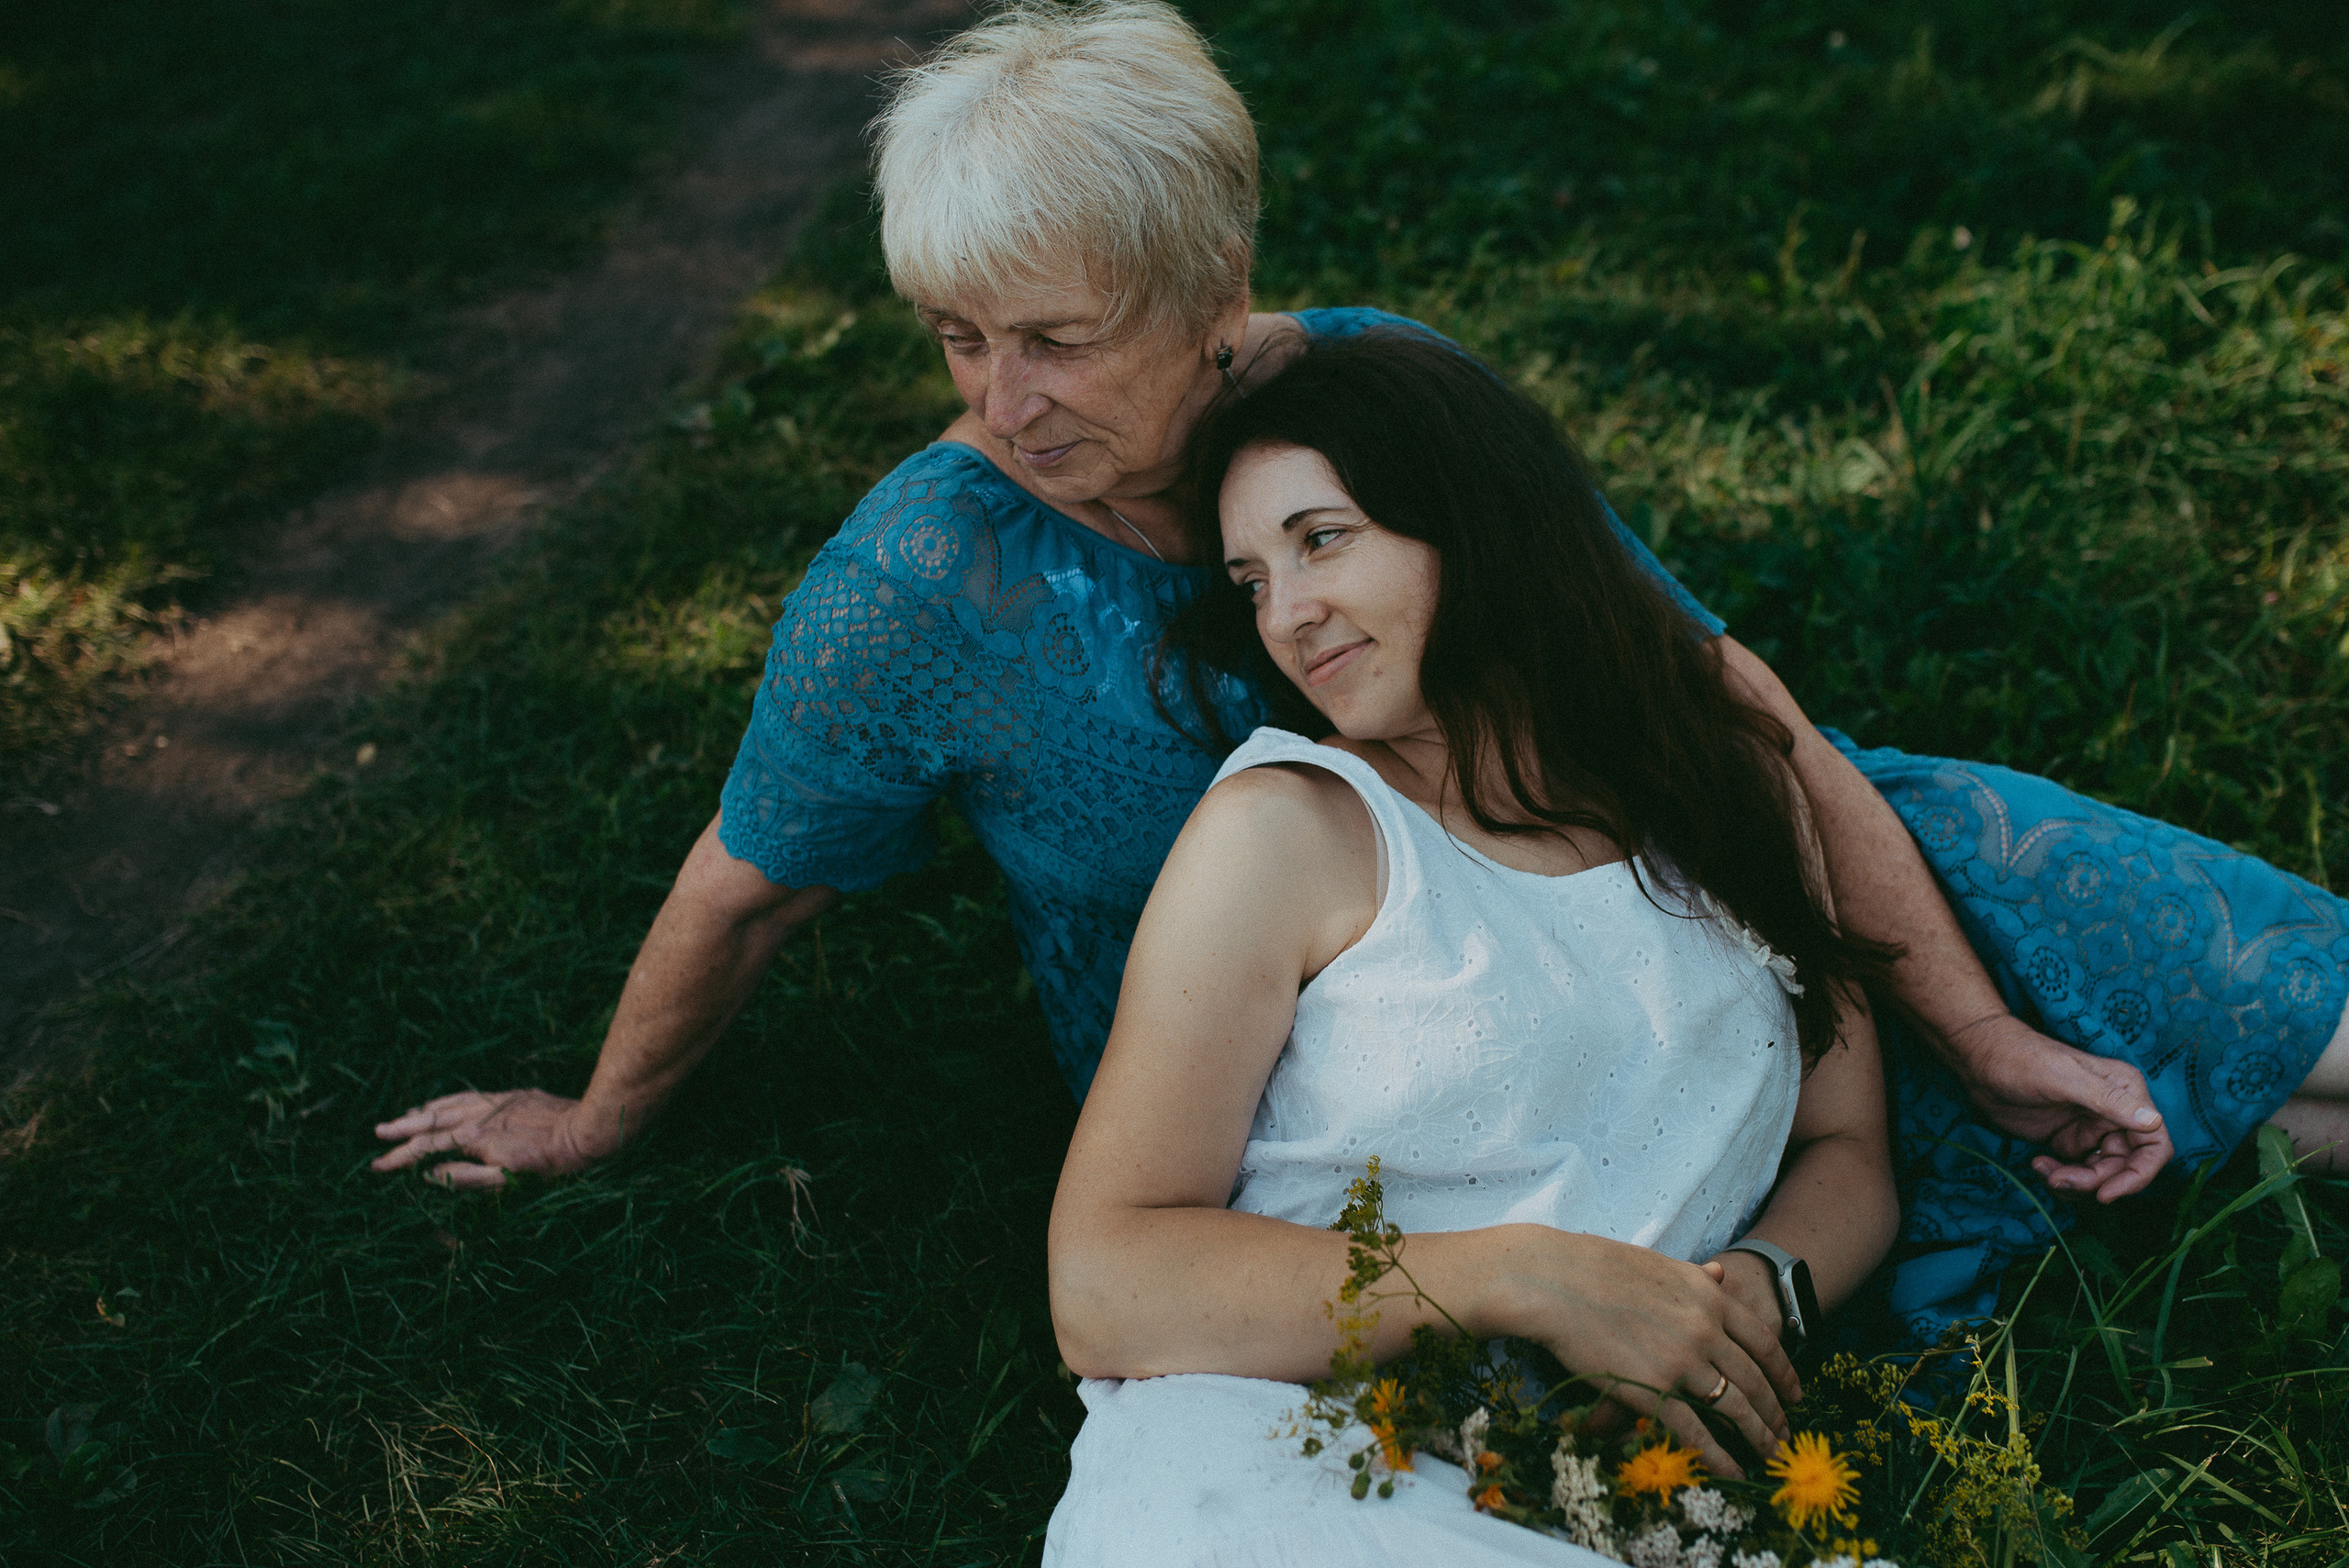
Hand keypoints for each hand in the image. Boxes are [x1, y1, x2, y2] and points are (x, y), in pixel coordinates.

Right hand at [370, 1089, 617, 1188]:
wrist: (582, 1129)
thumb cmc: (547, 1164)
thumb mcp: (506, 1179)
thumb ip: (465, 1176)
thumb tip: (430, 1173)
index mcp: (472, 1137)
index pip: (426, 1148)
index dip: (400, 1158)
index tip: (378, 1166)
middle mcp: (477, 1115)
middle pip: (430, 1121)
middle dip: (402, 1129)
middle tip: (378, 1134)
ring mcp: (493, 1103)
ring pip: (447, 1104)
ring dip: (422, 1112)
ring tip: (402, 1117)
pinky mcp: (508, 1096)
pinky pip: (468, 1096)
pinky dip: (448, 1100)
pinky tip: (444, 1102)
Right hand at [1487, 1228, 1797, 1477]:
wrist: (1552, 1280)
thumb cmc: (1595, 1266)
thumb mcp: (1659, 1264)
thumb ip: (1695, 1276)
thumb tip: (1722, 1273)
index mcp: (1708, 1295)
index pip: (1764, 1342)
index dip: (1784, 1373)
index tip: (1795, 1394)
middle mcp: (1705, 1328)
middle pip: (1755, 1379)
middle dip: (1776, 1411)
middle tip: (1786, 1433)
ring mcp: (1681, 1359)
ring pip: (1735, 1408)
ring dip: (1758, 1436)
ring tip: (1770, 1455)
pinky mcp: (1653, 1387)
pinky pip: (1696, 1430)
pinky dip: (1719, 1456)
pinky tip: (1733, 1471)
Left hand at [1951, 1015, 2170, 1200]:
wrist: (1980, 1060)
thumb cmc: (2021, 1059)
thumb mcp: (2062, 1078)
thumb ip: (2107, 1100)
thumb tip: (2152, 1121)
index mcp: (2126, 1093)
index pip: (2155, 1145)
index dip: (2138, 1176)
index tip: (2106, 1193)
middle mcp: (2115, 1114)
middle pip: (2125, 1168)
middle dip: (2096, 1182)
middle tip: (2061, 1180)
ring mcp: (2091, 1130)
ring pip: (2100, 1175)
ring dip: (2075, 1183)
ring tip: (2044, 1170)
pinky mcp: (2067, 1141)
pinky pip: (2077, 1173)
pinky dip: (2060, 1178)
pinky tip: (2037, 1164)